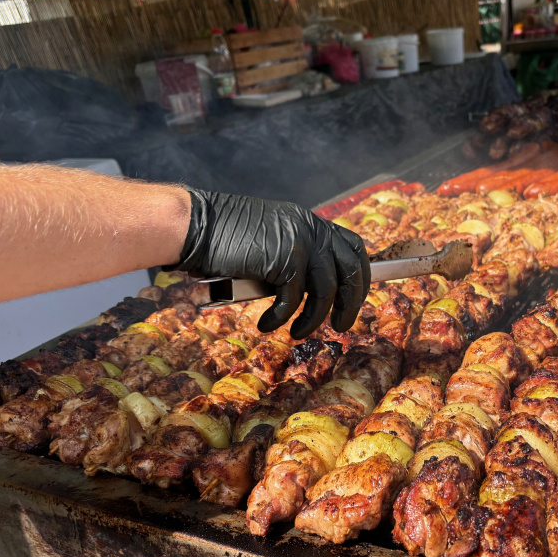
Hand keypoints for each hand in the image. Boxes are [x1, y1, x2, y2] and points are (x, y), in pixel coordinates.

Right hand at [176, 189, 369, 337]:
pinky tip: (268, 325)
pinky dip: (282, 318)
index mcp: (311, 222)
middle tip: (342, 326)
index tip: (355, 298)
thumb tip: (315, 291)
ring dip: (314, 319)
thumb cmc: (226, 240)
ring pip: (326, 291)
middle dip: (351, 303)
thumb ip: (295, 257)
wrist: (197, 227)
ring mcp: (300, 243)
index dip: (361, 276)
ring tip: (299, 334)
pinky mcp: (284, 260)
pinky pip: (294, 299)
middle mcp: (311, 229)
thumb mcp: (272, 241)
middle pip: (351, 271)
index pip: (354, 247)